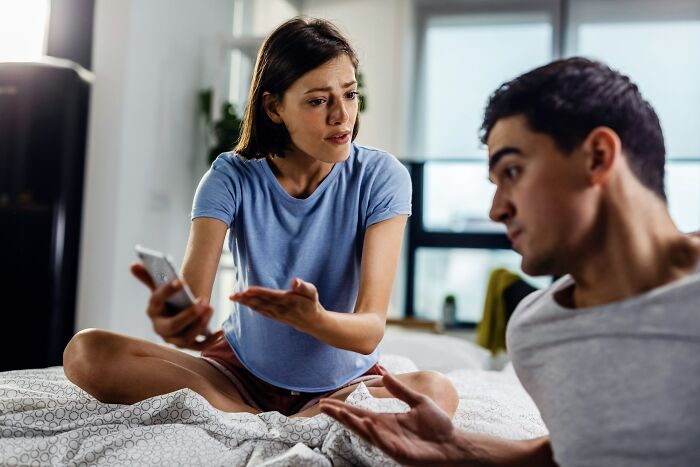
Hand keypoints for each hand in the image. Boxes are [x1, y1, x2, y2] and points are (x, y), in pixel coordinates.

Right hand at [131, 263, 220, 349]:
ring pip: (186, 337)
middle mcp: (161, 328)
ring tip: (211, 308)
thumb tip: (134, 265)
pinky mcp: (189, 345)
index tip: (181, 280)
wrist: (178, 312)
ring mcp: (174, 339)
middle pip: (173, 325)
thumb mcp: (159, 287)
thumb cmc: (170, 298)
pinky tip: (221, 331)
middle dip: (188, 314)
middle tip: (203, 300)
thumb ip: (148, 276)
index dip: (168, 290)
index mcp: (152, 310)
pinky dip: (211, 341)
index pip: (157, 300)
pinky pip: (200, 346)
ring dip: (200, 324)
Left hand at [229, 278, 322, 331]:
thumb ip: (303, 286)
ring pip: (258, 307)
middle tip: (233, 295)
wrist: (312, 322)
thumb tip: (294, 281)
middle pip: (261, 302)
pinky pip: (260, 311)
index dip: (259, 293)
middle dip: (246, 299)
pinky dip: (250, 306)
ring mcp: (276, 314)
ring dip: (245, 303)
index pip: (271, 296)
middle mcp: (280, 309)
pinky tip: (242, 302)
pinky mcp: (274, 316)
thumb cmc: (311, 303)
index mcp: (288, 301)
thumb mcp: (312, 292)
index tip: (247, 290)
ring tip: (233, 297)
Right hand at [320, 372, 459, 466]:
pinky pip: (383, 442)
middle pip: (357, 422)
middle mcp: (384, 432)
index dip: (343, 408)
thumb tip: (385, 373)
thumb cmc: (438, 427)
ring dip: (352, 423)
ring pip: (366, 433)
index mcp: (386, 420)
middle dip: (340, 415)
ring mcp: (391, 443)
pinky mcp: (400, 453)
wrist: (454, 445)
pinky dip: (374, 433)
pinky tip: (366, 423)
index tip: (326, 402)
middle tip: (323, 407)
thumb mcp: (418, 401)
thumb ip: (400, 389)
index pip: (359, 412)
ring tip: (339, 412)